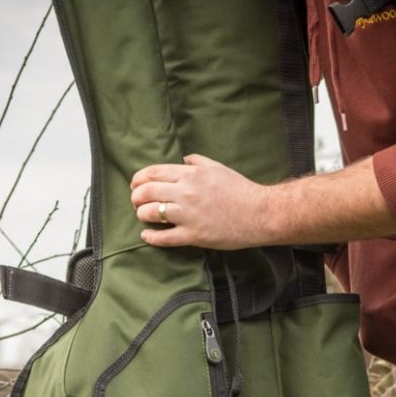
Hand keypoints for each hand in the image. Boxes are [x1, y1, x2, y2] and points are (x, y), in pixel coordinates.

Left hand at [130, 154, 270, 249]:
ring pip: (150, 213)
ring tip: (144, 217)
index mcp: (190, 174)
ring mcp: (188, 215)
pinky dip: (151, 237)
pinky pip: (164, 238)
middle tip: (136, 202)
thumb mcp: (218, 168)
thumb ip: (198, 161)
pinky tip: (147, 235)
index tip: (135, 185)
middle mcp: (185, 192)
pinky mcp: (194, 235)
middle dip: (136, 197)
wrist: (260, 213)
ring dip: (142, 215)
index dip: (138, 179)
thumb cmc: (241, 190)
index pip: (152, 173)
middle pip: (146, 192)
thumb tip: (183, 159)